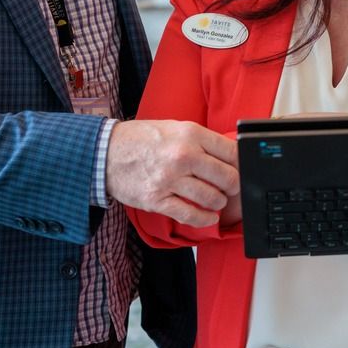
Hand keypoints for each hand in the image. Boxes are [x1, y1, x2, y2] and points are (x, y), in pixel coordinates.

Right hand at [106, 120, 238, 226]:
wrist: (106, 152)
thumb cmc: (143, 139)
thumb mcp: (175, 128)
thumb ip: (201, 140)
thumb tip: (231, 155)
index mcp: (190, 134)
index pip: (231, 152)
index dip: (240, 164)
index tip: (241, 170)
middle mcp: (183, 156)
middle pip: (227, 178)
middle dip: (233, 186)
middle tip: (230, 188)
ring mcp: (170, 179)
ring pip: (211, 198)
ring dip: (218, 203)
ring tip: (216, 201)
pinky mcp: (157, 199)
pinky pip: (190, 215)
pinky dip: (204, 219)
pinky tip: (208, 217)